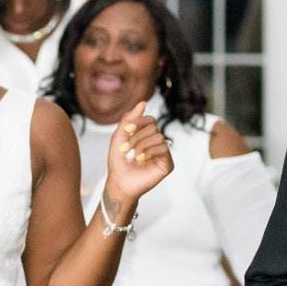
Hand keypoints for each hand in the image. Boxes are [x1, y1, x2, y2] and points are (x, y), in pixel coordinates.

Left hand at [99, 100, 173, 219]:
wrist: (119, 183)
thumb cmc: (118, 162)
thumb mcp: (119, 137)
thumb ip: (128, 119)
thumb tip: (143, 102)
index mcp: (146, 135)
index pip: (150, 120)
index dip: (139, 121)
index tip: (127, 129)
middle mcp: (156, 143)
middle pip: (153, 128)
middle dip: (137, 137)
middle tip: (125, 149)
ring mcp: (163, 153)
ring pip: (158, 137)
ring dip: (141, 145)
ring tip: (132, 156)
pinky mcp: (168, 163)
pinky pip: (164, 149)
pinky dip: (150, 152)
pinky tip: (141, 159)